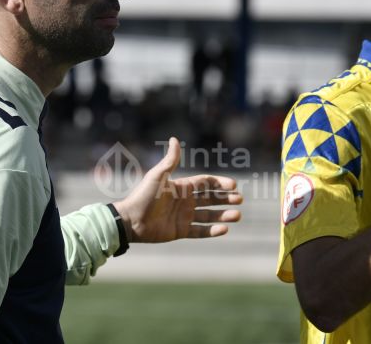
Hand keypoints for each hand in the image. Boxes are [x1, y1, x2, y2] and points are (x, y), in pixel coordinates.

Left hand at [112, 137, 242, 241]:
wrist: (130, 220)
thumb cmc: (143, 196)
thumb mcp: (158, 176)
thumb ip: (170, 160)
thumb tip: (174, 138)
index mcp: (182, 187)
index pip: (206, 183)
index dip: (220, 183)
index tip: (233, 186)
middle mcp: (185, 201)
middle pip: (211, 199)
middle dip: (226, 199)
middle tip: (240, 200)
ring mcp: (184, 217)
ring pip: (209, 216)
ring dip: (223, 215)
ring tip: (237, 216)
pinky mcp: (180, 231)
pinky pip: (200, 231)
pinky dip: (212, 231)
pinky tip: (224, 229)